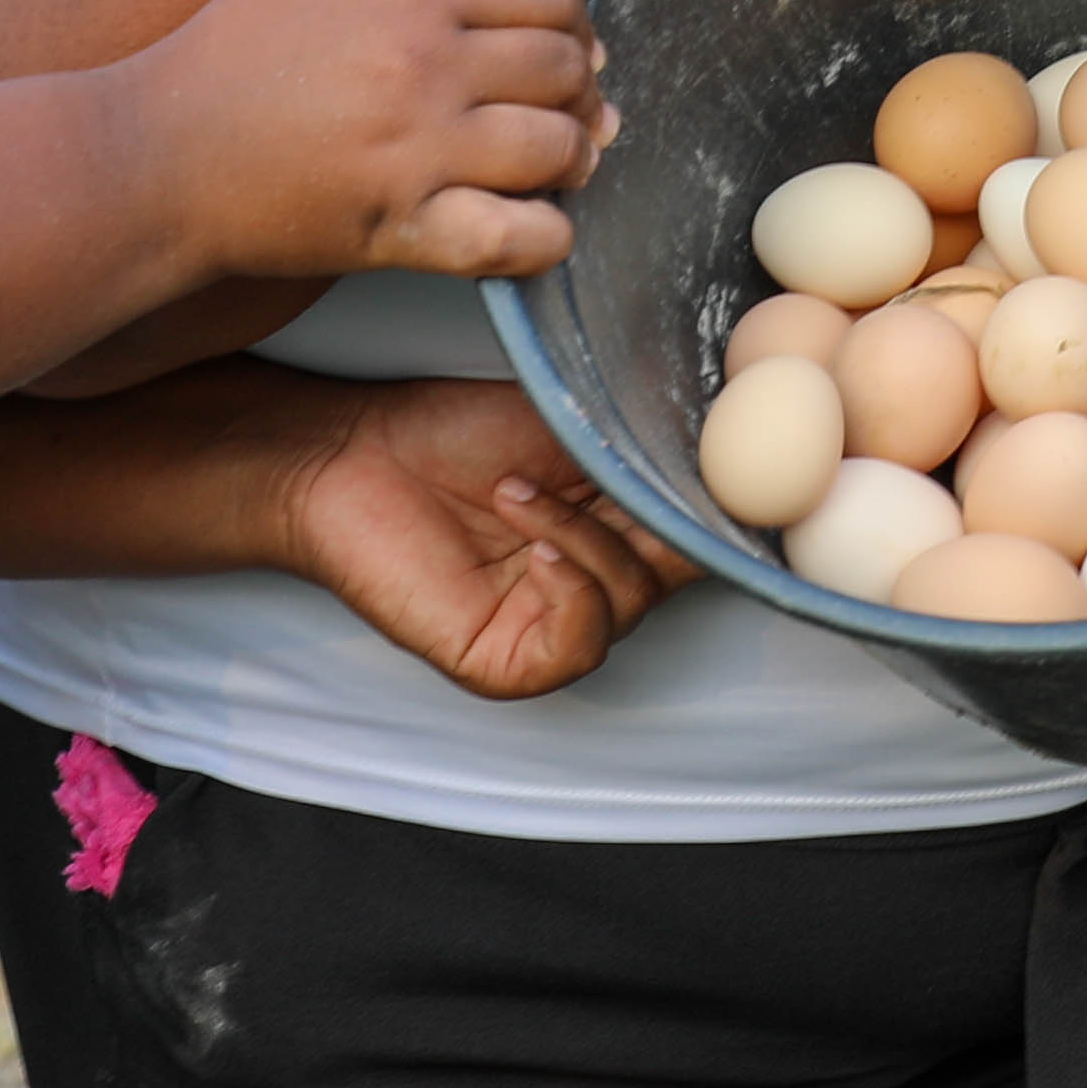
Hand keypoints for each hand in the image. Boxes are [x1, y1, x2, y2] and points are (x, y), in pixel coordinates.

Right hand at [109, 0, 610, 287]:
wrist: (153, 159)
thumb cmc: (226, 61)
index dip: (573, 19)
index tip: (567, 43)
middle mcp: (422, 66)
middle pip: (562, 67)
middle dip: (581, 87)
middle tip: (573, 107)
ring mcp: (415, 151)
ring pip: (558, 148)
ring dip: (575, 157)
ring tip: (562, 165)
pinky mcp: (400, 230)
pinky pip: (518, 239)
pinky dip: (547, 236)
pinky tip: (536, 225)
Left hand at [265, 378, 683, 701]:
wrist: (356, 453)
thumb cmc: (450, 433)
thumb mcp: (570, 425)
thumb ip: (642, 445)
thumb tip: (724, 440)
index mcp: (616, 527)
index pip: (694, 535)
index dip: (715, 511)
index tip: (730, 471)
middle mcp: (594, 581)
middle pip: (674, 570)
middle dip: (649, 516)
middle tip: (608, 469)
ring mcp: (551, 625)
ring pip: (630, 605)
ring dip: (586, 543)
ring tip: (519, 495)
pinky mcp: (507, 662)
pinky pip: (579, 647)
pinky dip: (572, 594)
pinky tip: (536, 551)